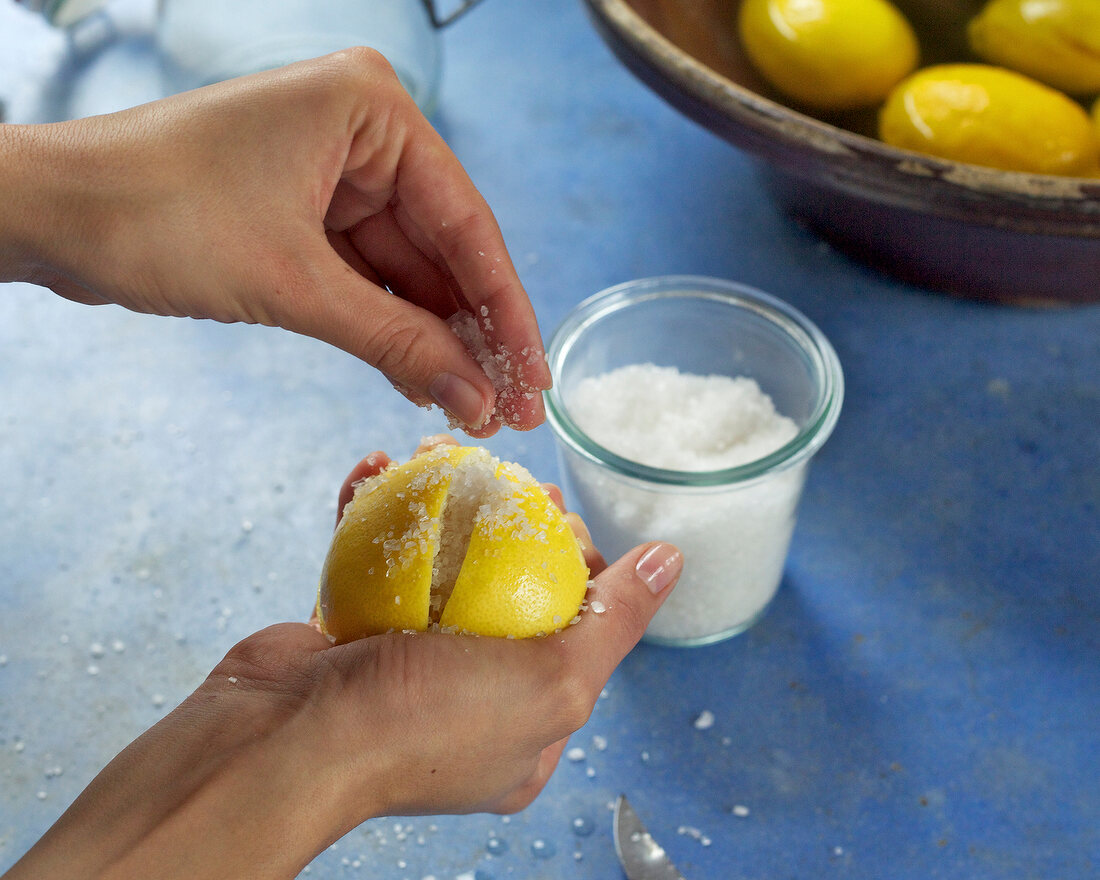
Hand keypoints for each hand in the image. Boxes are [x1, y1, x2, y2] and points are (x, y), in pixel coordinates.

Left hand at [0, 51, 548, 434]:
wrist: (48, 215)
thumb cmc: (154, 212)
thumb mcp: (293, 284)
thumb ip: (396, 341)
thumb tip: (476, 398)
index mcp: (371, 110)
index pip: (466, 223)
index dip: (505, 311)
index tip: (533, 377)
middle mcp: (361, 134)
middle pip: (443, 250)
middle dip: (472, 335)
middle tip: (511, 407)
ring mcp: (333, 175)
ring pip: (408, 272)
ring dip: (435, 341)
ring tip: (473, 408)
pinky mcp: (305, 215)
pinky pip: (368, 280)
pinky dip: (391, 330)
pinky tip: (424, 379)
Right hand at [3, 445, 681, 879]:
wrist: (280, 742)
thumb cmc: (421, 727)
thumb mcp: (550, 681)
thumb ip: (614, 621)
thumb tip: (672, 561)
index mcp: (526, 725)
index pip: (576, 630)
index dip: (580, 565)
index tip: (563, 518)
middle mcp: (470, 696)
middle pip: (508, 587)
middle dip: (508, 521)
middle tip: (506, 481)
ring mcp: (408, 663)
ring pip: (438, 563)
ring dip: (438, 501)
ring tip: (437, 454)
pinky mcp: (354, 629)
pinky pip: (374, 558)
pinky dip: (373, 511)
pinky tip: (377, 469)